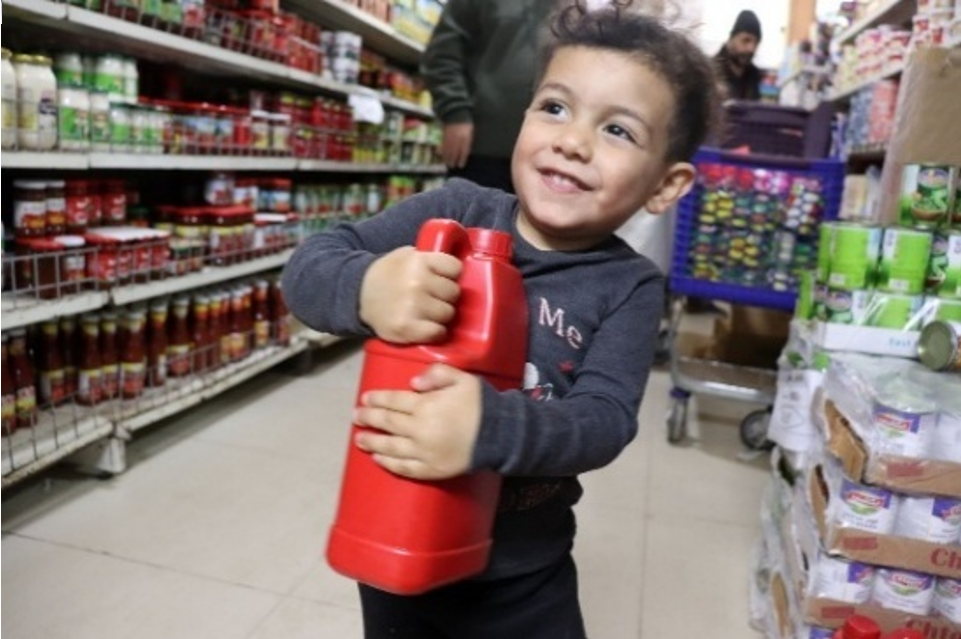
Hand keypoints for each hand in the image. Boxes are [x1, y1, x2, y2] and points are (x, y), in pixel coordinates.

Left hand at [353, 364, 481, 479]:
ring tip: (359, 439)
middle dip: (369, 419)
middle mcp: (420, 430)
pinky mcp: (431, 470)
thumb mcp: (462, 378)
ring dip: (372, 442)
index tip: (365, 398)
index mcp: (426, 406)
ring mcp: (424, 453)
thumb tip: (412, 383)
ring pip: (391, 447)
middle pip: (388, 423)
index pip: (394, 401)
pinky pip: (405, 468)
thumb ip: (437, 374)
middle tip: (356, 416)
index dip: (377, 399)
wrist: (500, 435)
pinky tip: (378, 459)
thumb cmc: (480, 404)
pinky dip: (389, 464)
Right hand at [360, 246, 461, 343]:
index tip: (442, 279)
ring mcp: (412, 306)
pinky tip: (425, 326)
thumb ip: (431, 258)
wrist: (358, 294)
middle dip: (445, 296)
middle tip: (432, 297)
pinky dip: (435, 332)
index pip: (455, 268)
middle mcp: (417, 282)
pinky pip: (437, 332)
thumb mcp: (408, 255)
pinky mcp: (406, 328)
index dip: (450, 275)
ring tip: (426, 311)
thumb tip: (460, 265)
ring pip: (448, 314)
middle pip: (454, 293)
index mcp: (419, 261)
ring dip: (440, 315)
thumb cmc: (389, 274)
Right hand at [441, 122, 472, 168]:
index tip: (460, 166)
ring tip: (446, 163)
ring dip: (447, 157)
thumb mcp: (470, 133)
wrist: (456, 113)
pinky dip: (441, 150)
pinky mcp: (444, 134)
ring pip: (448, 149)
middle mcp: (457, 138)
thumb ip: (467, 142)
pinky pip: (443, 144)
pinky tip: (440, 154)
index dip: (462, 159)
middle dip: (453, 160)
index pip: (464, 151)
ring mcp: (450, 136)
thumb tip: (465, 152)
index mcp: (465, 138)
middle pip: (455, 152)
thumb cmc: (465, 124)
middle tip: (452, 166)